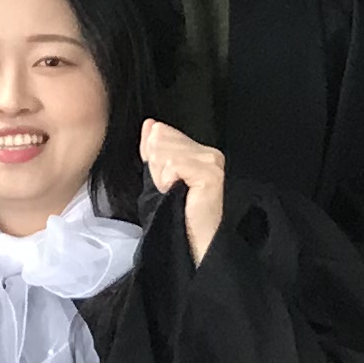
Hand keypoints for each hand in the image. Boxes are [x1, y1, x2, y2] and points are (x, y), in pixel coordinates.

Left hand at [139, 122, 225, 261]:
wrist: (190, 238)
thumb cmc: (176, 211)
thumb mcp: (159, 174)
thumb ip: (154, 147)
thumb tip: (151, 124)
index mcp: (199, 149)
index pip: (161, 131)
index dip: (152, 156)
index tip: (164, 179)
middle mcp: (209, 152)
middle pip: (160, 139)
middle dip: (155, 166)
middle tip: (169, 187)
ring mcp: (212, 162)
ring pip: (164, 152)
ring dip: (160, 176)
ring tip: (173, 190)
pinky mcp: (211, 174)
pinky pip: (173, 165)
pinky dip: (166, 181)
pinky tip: (176, 192)